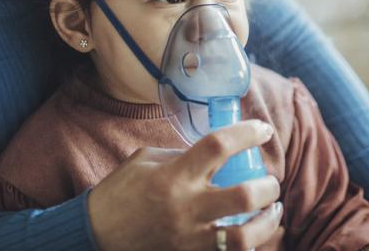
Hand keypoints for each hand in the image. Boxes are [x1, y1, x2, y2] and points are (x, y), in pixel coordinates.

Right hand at [87, 119, 282, 250]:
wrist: (96, 235)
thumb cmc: (121, 192)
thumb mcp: (146, 160)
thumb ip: (183, 155)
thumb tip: (216, 154)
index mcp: (174, 175)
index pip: (218, 146)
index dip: (246, 133)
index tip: (263, 129)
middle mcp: (185, 207)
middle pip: (243, 195)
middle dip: (267, 186)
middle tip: (271, 180)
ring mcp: (189, 238)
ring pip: (244, 237)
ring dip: (266, 222)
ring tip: (272, 210)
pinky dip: (247, 244)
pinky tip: (252, 233)